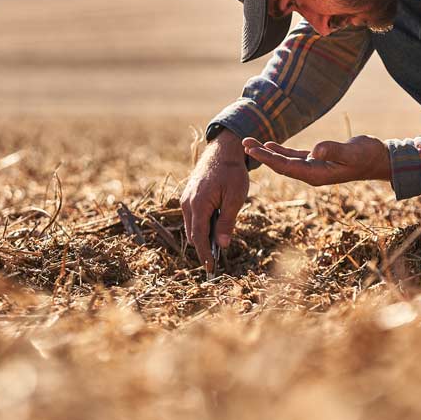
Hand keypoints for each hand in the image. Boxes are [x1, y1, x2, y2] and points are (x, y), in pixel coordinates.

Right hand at [180, 129, 248, 271]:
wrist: (223, 151)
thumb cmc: (232, 173)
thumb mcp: (235, 198)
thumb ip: (227, 221)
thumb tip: (223, 244)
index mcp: (198, 204)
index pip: (199, 237)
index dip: (205, 254)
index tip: (210, 268)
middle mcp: (187, 203)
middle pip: (193, 234)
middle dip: (203, 248)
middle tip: (216, 261)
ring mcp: (185, 200)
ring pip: (191, 226)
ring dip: (202, 237)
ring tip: (216, 248)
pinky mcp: (188, 197)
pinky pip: (192, 217)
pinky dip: (201, 226)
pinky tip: (214, 229)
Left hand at [243, 135, 390, 185]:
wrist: (379, 160)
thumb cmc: (367, 156)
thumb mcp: (352, 152)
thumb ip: (333, 151)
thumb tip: (315, 150)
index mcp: (316, 174)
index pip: (286, 166)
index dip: (268, 158)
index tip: (252, 149)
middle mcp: (312, 173)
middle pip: (280, 165)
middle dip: (261, 155)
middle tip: (243, 143)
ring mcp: (314, 168)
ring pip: (284, 161)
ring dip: (267, 153)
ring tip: (250, 143)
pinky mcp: (318, 161)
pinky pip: (294, 157)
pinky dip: (280, 152)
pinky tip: (270, 145)